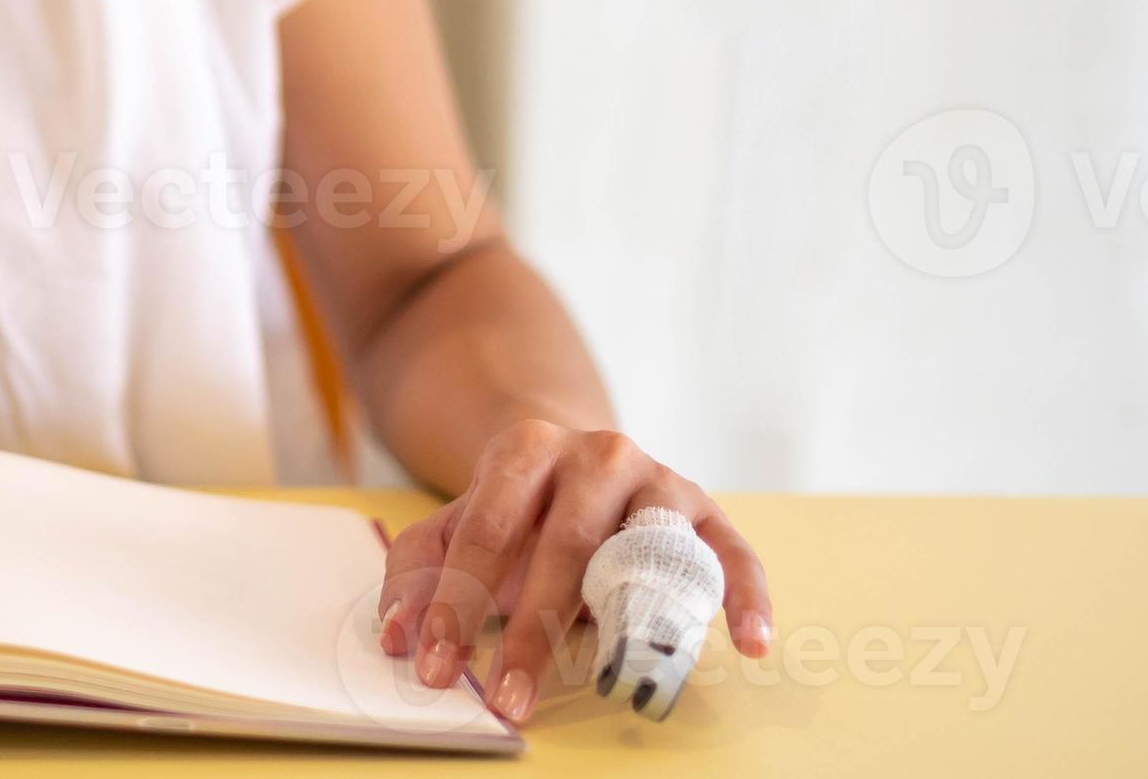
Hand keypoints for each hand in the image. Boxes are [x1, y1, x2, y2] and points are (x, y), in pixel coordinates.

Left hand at [377, 418, 769, 724]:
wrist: (578, 462)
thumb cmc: (514, 511)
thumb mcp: (456, 524)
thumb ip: (417, 573)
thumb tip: (399, 637)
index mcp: (526, 449)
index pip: (486, 531)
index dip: (458, 603)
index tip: (438, 669)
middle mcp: (597, 453)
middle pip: (564, 545)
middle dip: (531, 629)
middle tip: (509, 697)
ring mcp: (657, 479)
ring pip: (645, 548)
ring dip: (631, 618)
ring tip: (616, 678)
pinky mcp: (705, 510)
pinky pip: (733, 552)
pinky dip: (746, 595)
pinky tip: (748, 643)